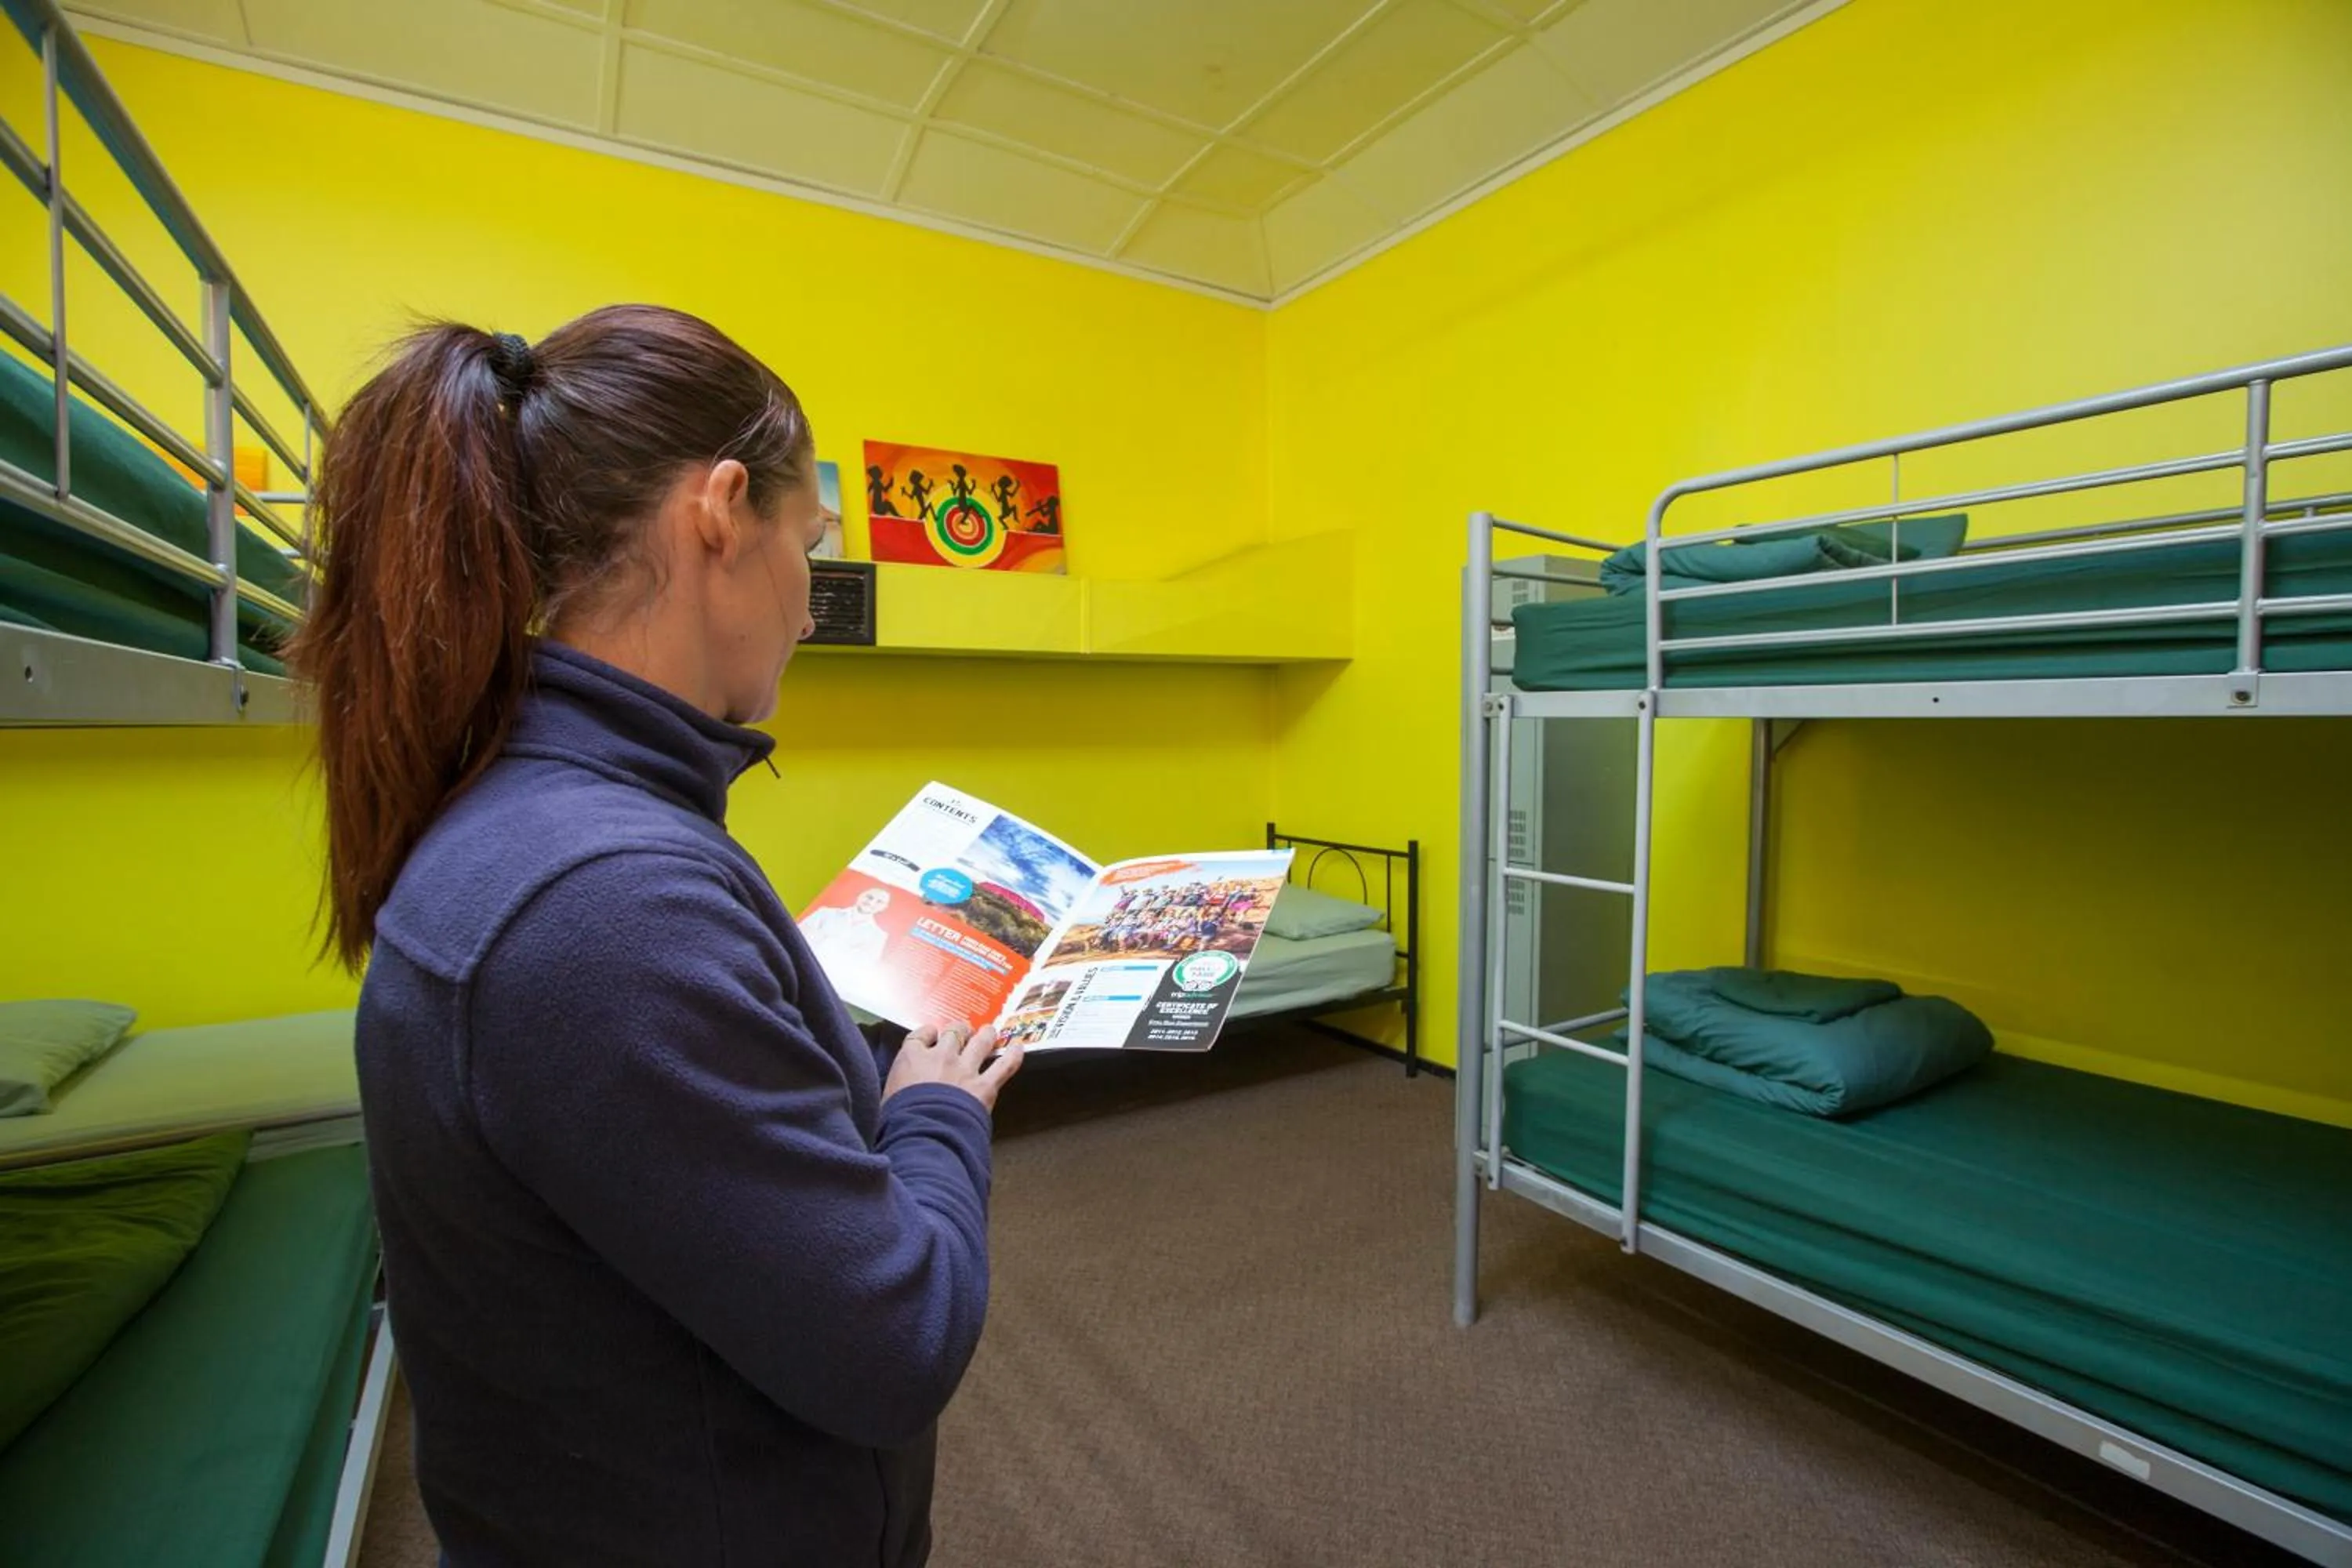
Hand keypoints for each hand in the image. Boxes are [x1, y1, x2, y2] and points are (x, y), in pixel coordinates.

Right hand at [884, 1022, 1022, 1113]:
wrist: (923, 1136)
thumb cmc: (898, 1121)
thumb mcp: (887, 1097)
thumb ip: (897, 1084)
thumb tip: (899, 1089)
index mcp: (912, 1058)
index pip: (920, 1035)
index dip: (928, 1033)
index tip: (930, 1035)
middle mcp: (941, 1057)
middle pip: (954, 1032)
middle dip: (960, 1030)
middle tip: (963, 1032)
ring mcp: (965, 1070)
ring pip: (980, 1042)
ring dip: (986, 1034)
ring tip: (989, 1031)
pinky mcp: (984, 1086)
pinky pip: (1003, 1066)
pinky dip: (1013, 1056)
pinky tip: (1019, 1047)